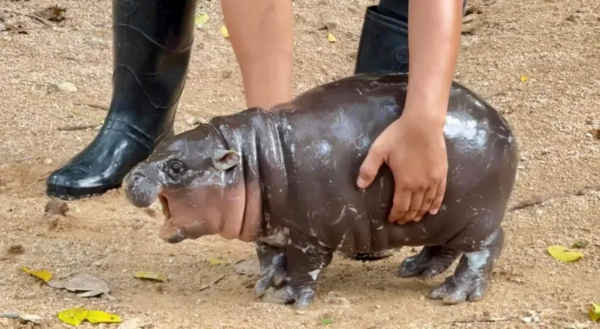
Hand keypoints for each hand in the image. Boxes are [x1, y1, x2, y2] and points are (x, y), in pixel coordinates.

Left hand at [356, 109, 447, 223]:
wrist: (424, 123)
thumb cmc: (399, 135)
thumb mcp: (378, 151)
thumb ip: (368, 169)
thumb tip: (359, 186)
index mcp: (405, 183)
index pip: (400, 206)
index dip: (396, 215)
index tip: (392, 220)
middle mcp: (421, 186)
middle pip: (414, 208)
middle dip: (407, 216)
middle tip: (401, 221)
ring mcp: (433, 180)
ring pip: (427, 203)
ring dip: (420, 213)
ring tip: (414, 219)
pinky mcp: (442, 173)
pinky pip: (440, 194)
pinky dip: (436, 204)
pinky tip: (433, 211)